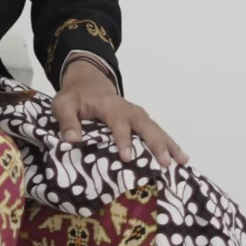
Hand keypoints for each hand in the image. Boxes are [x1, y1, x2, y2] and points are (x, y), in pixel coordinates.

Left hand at [54, 57, 187, 168]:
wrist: (89, 82)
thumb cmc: (75, 97)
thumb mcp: (63, 104)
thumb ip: (66, 121)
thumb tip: (72, 140)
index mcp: (108, 105)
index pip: (117, 121)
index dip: (122, 139)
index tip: (127, 158)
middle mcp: (127, 108)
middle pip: (144, 124)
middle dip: (155, 143)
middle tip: (164, 163)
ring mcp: (136, 114)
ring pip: (155, 127)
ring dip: (168, 144)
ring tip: (181, 161)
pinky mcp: (141, 120)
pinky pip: (157, 131)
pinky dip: (169, 143)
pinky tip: (180, 158)